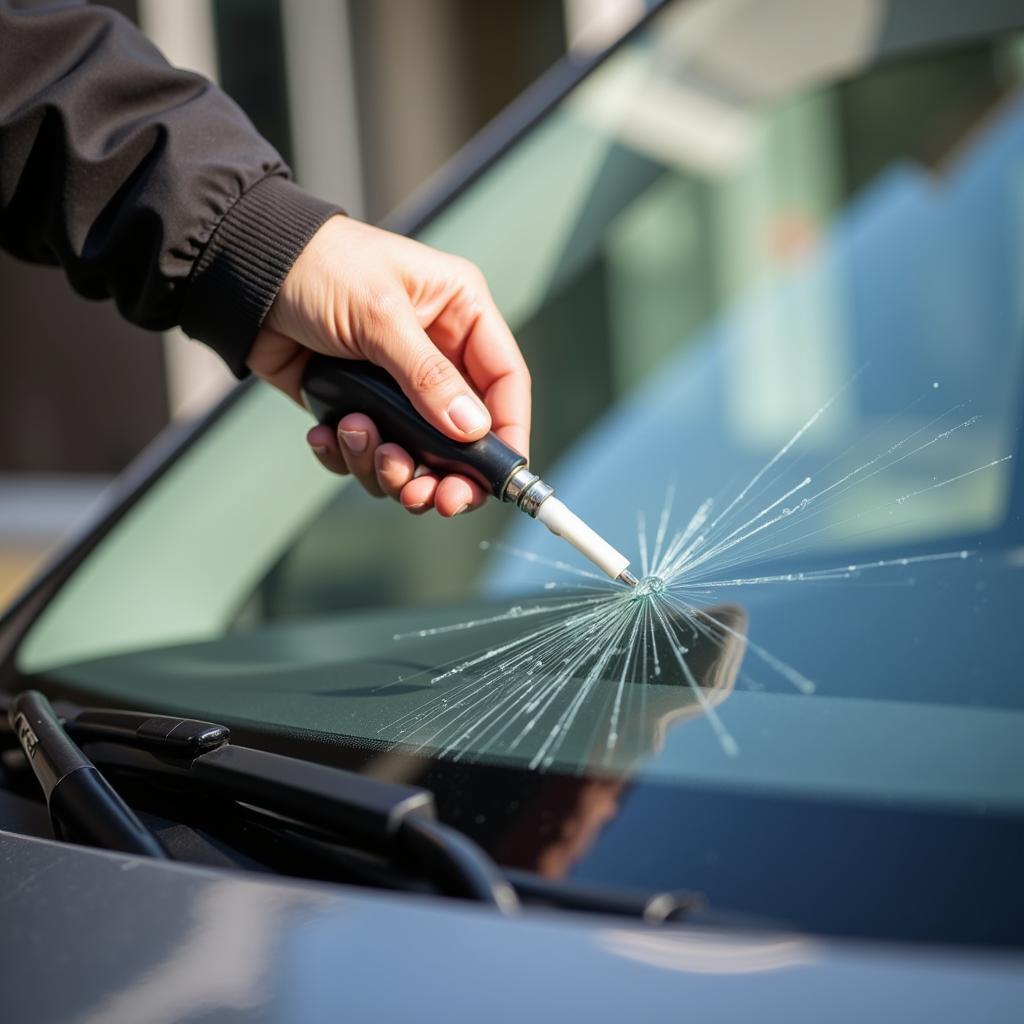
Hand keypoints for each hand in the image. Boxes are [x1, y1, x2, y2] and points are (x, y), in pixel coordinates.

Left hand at [248, 216, 530, 516]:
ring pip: (415, 454)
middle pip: (464, 435)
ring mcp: (395, 386)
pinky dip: (346, 457)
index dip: (509, 433)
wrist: (244, 272)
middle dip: (445, 473)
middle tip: (427, 498)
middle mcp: (436, 354)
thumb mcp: (380, 314)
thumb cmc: (319, 266)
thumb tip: (473, 430)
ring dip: (387, 464)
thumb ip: (428, 376)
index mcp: (460, 314)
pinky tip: (325, 434)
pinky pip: (367, 454)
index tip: (497, 479)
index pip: (505, 383)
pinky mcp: (356, 407)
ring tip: (355, 435)